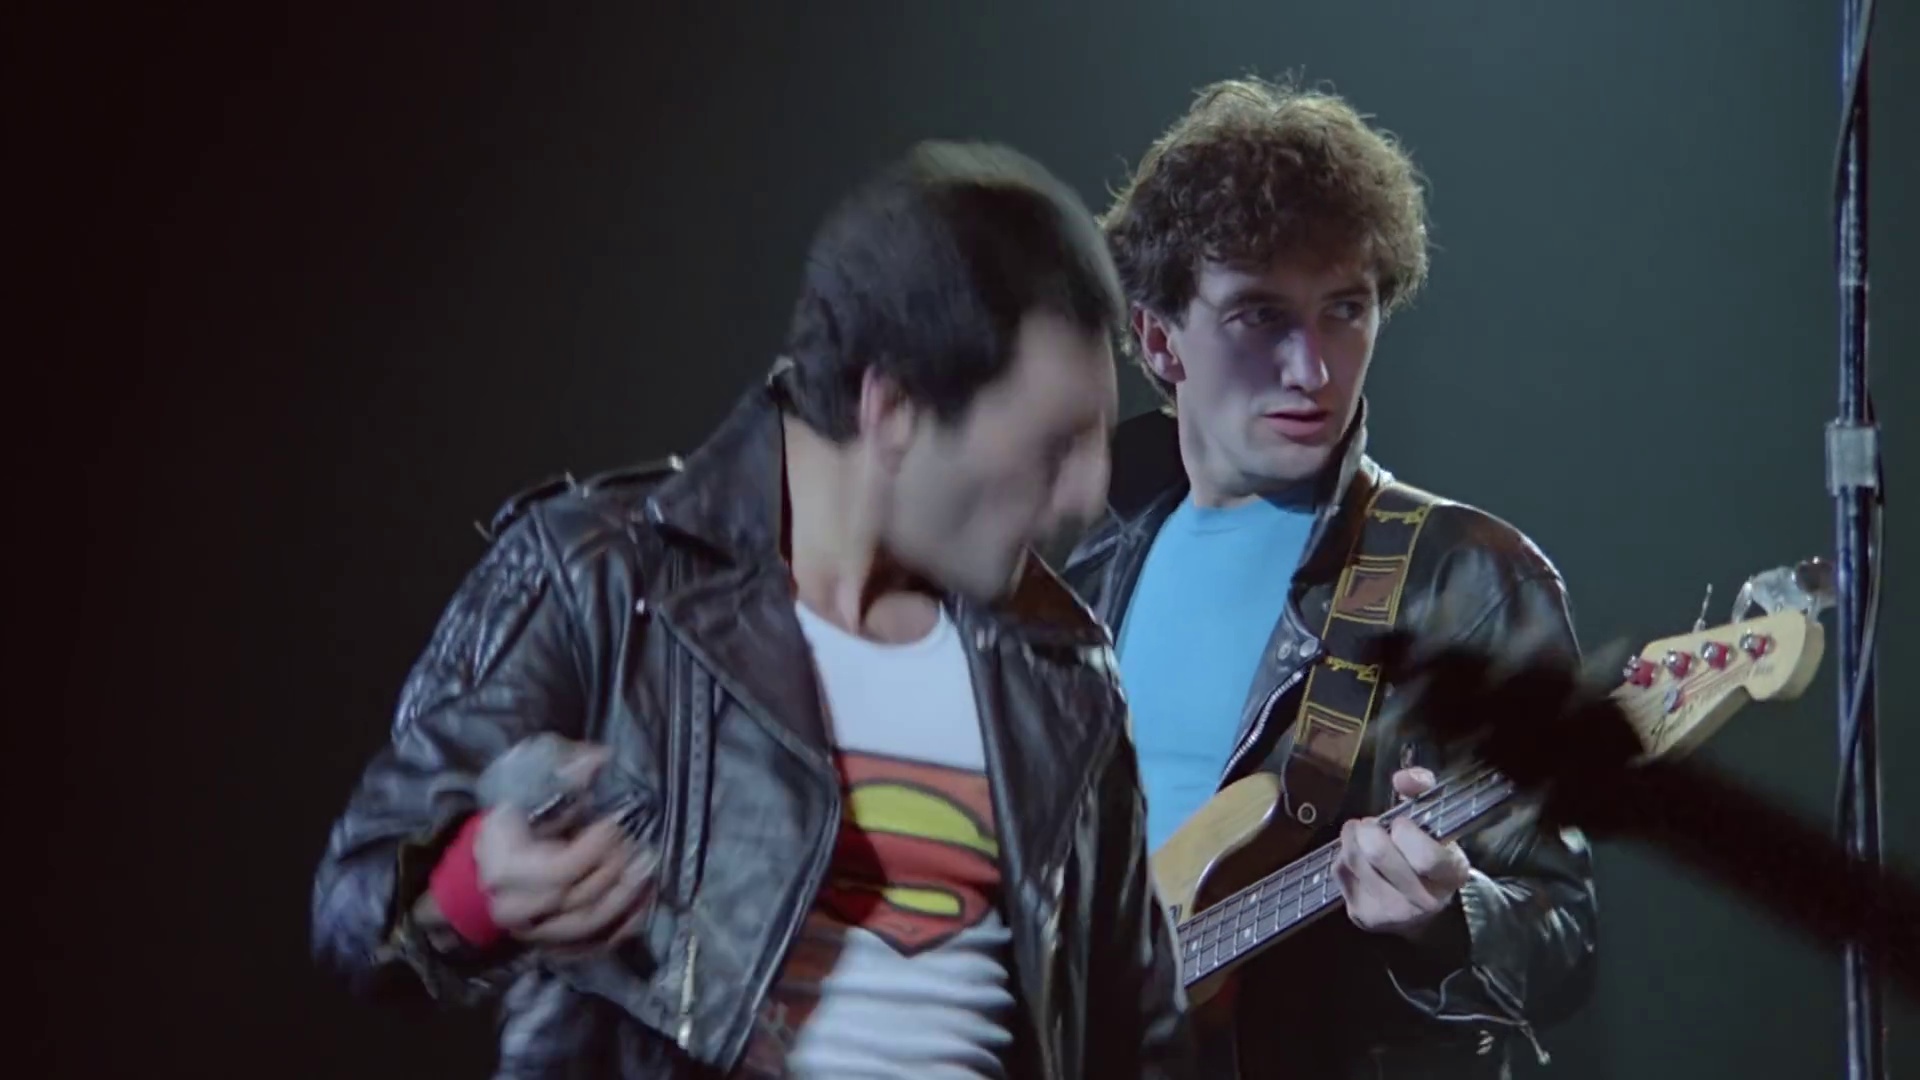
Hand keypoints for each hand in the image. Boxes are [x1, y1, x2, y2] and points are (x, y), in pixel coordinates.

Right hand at [473, 742, 657, 950]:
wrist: (482, 870)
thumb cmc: (511, 823)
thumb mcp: (526, 790)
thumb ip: (563, 773)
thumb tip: (601, 759)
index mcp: (504, 867)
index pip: (558, 870)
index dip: (595, 850)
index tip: (618, 826)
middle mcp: (515, 908)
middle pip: (576, 900)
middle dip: (616, 874)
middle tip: (644, 849)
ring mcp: (532, 934)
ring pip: (586, 928)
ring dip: (625, 901)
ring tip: (649, 872)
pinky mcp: (550, 946)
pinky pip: (591, 947)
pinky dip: (622, 928)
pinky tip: (644, 902)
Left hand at [1334, 767, 1471, 939]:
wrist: (1421, 907)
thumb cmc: (1427, 853)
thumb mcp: (1435, 820)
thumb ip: (1422, 790)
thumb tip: (1402, 778)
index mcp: (1450, 875)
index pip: (1425, 856)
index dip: (1405, 831)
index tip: (1400, 823)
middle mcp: (1424, 901)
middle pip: (1378, 854)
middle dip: (1368, 829)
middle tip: (1371, 824)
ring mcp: (1392, 913)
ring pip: (1353, 859)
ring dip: (1351, 838)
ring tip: (1361, 835)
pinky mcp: (1363, 916)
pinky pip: (1340, 872)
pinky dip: (1343, 856)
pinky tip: (1357, 857)